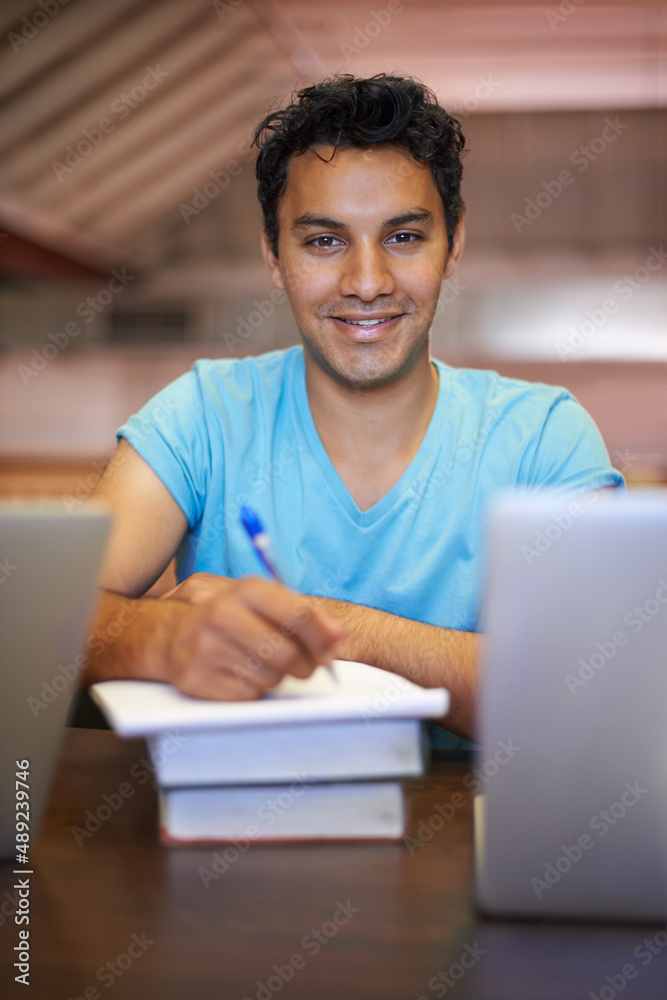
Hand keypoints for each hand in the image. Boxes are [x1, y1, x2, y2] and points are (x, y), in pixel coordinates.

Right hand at [156, 573, 345, 700]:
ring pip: (271, 678)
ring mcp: (207, 647)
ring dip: (276, 676)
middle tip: (303, 666)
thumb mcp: (265, 602)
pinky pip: (248, 694)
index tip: (331, 652)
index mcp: (246, 590)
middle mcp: (223, 614)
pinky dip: (253, 688)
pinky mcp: (198, 678)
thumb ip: (305, 614)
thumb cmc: (231, 617)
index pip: (299, 616)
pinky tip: (240, 673)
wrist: (172, 634)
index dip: (322, 639)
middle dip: (304, 666)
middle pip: (288, 654)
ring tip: (261, 663)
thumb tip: (339, 635)